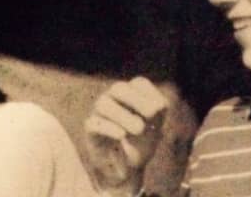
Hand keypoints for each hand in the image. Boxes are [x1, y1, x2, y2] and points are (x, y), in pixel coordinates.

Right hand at [84, 77, 168, 193]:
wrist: (126, 165)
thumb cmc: (141, 141)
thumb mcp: (154, 128)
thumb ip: (156, 115)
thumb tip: (154, 109)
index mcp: (131, 94)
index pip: (139, 83)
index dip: (150, 95)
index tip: (159, 111)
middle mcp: (112, 98)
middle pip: (118, 88)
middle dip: (136, 100)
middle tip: (151, 115)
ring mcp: (99, 113)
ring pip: (103, 104)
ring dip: (124, 116)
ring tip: (139, 129)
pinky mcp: (91, 130)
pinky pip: (94, 124)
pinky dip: (109, 128)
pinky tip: (122, 135)